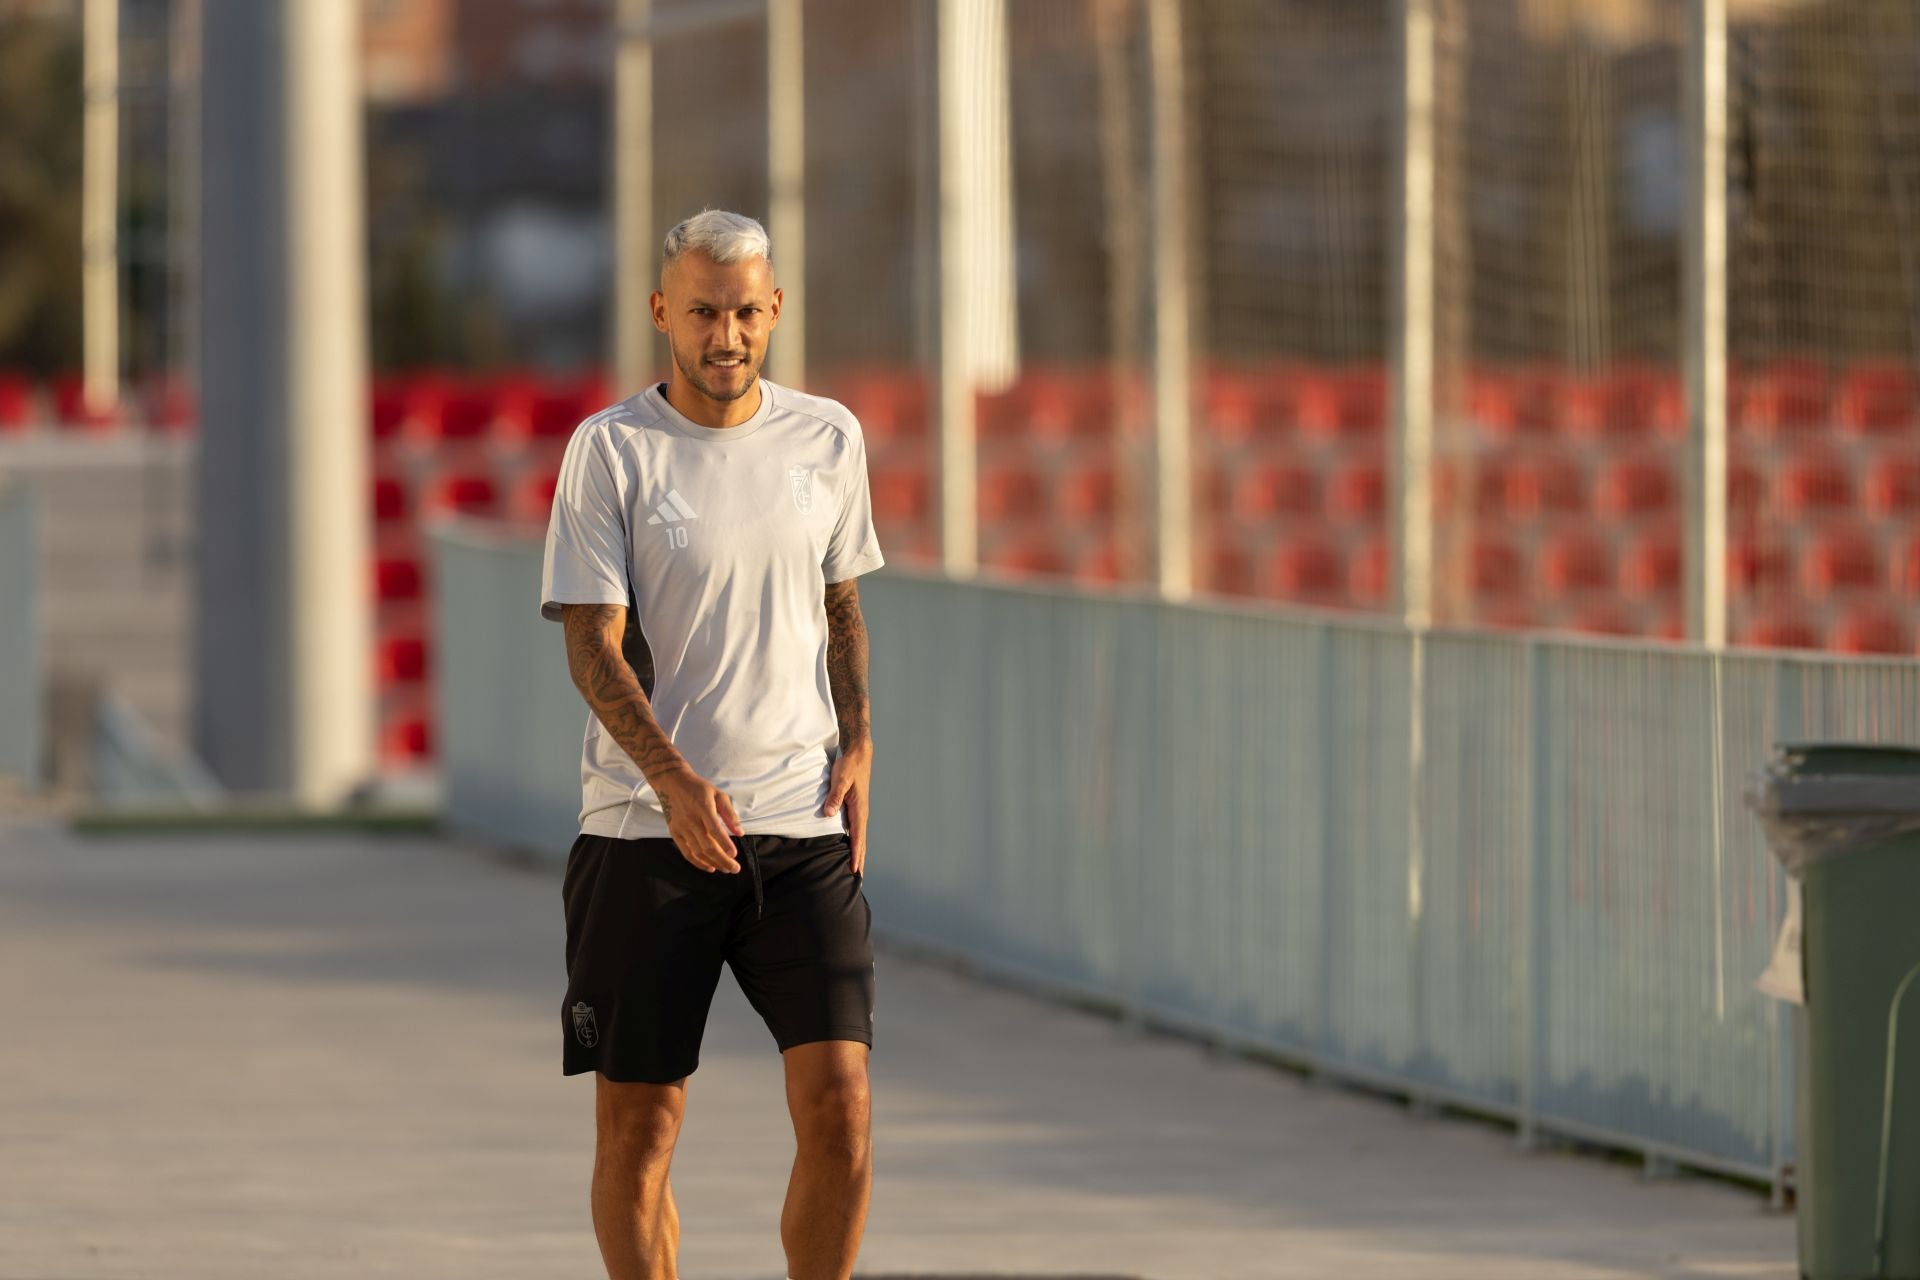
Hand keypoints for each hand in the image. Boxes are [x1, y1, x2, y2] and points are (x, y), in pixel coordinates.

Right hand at [654, 768, 744, 873]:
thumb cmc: (698, 788)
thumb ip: (729, 813)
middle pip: (707, 846)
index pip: (715, 830)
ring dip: (713, 863)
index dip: (725, 844)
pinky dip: (698, 862)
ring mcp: (681, 828)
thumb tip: (740, 832)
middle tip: (735, 868)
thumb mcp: (718, 794)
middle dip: (723, 860)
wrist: (672, 783)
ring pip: (698, 852)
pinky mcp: (674, 833)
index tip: (734, 854)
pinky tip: (710, 868)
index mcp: (703, 808)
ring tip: (726, 869)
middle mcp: (691, 820)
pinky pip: (686, 852)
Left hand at [822, 741, 871, 875]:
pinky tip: (850, 850)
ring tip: (856, 871)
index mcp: (859, 810)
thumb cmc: (849, 766)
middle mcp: (861, 814)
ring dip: (858, 855)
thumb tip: (829, 814)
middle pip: (861, 843)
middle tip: (858, 881)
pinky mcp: (855, 809)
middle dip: (859, 861)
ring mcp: (859, 812)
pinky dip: (854, 844)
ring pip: (859, 839)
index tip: (854, 871)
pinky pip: (855, 832)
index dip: (855, 855)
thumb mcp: (840, 779)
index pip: (857, 838)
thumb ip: (835, 797)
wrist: (859, 755)